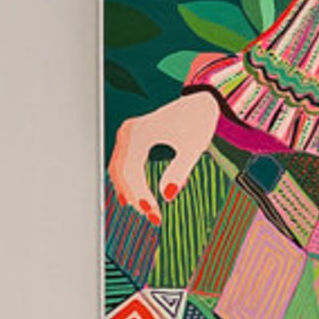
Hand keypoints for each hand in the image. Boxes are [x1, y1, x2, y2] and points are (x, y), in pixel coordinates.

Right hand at [110, 88, 221, 216]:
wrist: (200, 102)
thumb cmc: (198, 121)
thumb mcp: (193, 148)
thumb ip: (180, 171)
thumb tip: (167, 195)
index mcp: (140, 133)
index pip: (132, 171)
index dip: (141, 195)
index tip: (154, 213)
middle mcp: (128, 132)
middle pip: (122, 172)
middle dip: (135, 197)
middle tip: (152, 217)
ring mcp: (127, 134)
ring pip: (118, 170)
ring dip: (129, 191)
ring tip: (146, 211)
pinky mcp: (131, 138)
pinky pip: (121, 164)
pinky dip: (126, 182)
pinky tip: (130, 199)